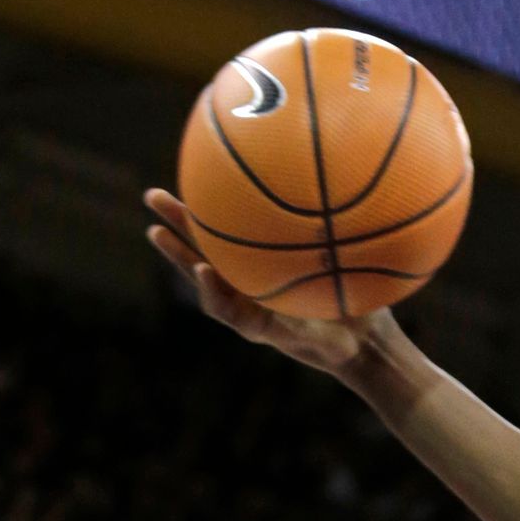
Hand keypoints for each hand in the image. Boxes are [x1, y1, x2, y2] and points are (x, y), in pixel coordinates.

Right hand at [143, 190, 390, 380]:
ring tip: (156, 234)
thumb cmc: (360, 297)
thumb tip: (347, 179)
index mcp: (264, 267)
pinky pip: (229, 312)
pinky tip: (203, 271)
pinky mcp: (260, 331)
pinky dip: (214, 292)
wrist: (368, 343)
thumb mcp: (349, 258)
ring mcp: (251, 307)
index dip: (209, 210)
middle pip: (205, 250)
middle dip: (177, 225)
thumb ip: (339, 230)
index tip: (191, 177)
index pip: (230, 233)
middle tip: (151, 195)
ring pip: (204, 280)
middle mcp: (251, 285)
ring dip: (178, 258)